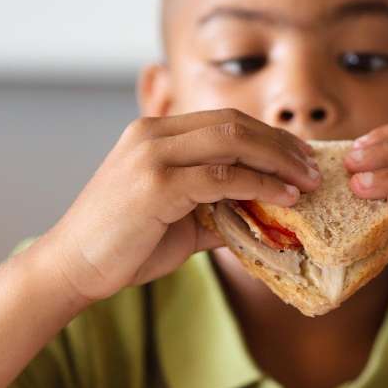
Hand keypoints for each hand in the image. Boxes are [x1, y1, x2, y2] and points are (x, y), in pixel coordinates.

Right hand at [41, 109, 319, 302]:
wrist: (73, 267)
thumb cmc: (123, 245)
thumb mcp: (179, 218)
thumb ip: (218, 207)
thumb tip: (267, 213)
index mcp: (155, 133)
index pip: (226, 120)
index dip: (270, 135)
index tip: (301, 156)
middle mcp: (153, 134)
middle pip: (235, 123)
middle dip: (282, 144)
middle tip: (314, 168)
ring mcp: (152, 155)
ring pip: (233, 141)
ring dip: (279, 161)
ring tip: (308, 183)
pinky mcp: (155, 184)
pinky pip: (222, 176)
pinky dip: (260, 184)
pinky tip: (284, 197)